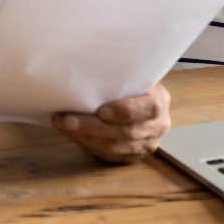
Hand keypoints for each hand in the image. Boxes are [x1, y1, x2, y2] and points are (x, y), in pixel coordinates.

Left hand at [52, 83, 171, 163]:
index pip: (148, 109)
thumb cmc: (128, 80)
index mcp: (160, 100)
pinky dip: (88, 146)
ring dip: (85, 138)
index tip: (100, 110)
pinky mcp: (134, 156)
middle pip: (126, 132)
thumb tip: (85, 66)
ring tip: (64, 126)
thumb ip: (117, 74)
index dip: (124, 111)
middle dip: (92, 127)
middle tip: (66, 119)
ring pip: (115, 148)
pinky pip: (109, 156)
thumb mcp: (130, 72)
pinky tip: (73, 134)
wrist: (136, 96)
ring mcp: (148, 144)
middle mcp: (158, 125)